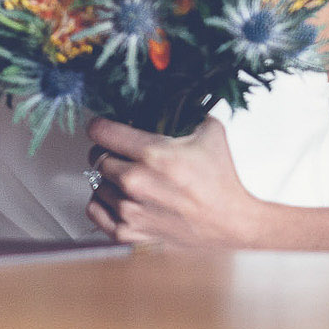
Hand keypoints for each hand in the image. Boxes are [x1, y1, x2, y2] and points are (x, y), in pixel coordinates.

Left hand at [85, 116, 263, 248]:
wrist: (233, 223)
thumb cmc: (222, 181)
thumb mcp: (210, 133)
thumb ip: (187, 111)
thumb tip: (174, 96)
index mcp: (153, 154)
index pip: (102, 131)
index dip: (100, 126)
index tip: (103, 128)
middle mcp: (136, 181)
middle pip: (98, 158)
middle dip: (109, 153)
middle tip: (123, 156)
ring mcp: (131, 209)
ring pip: (97, 185)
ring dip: (109, 181)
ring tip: (129, 181)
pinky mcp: (130, 232)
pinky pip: (95, 212)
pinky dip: (102, 204)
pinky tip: (117, 199)